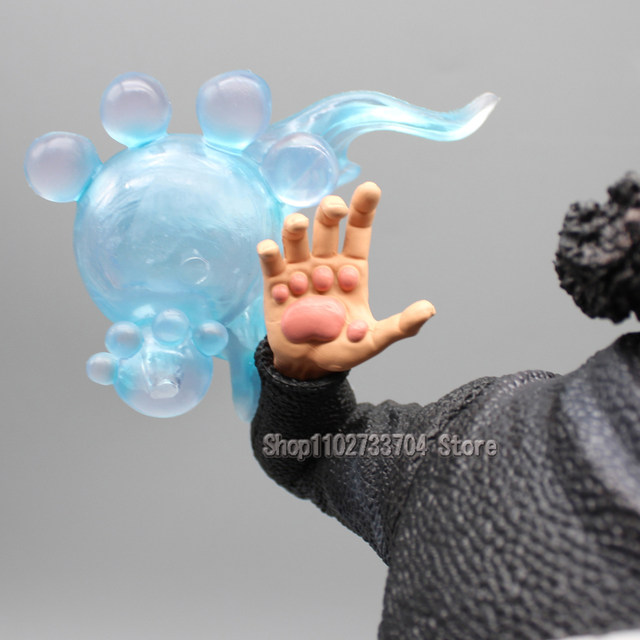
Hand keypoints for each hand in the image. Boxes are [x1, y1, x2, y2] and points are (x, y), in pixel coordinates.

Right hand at [257, 182, 434, 378]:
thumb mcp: (373, 341)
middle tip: (335, 209)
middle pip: (326, 226)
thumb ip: (400, 326)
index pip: (358, 232)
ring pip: (296, 237)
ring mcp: (298, 271)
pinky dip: (269, 251)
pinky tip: (271, 250)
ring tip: (298, 225)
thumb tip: (429, 309)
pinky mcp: (274, 284)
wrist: (308, 367)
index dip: (363, 210)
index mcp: (352, 269)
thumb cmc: (343, 349)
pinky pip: (271, 261)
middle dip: (330, 211)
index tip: (370, 189)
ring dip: (296, 227)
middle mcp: (325, 263)